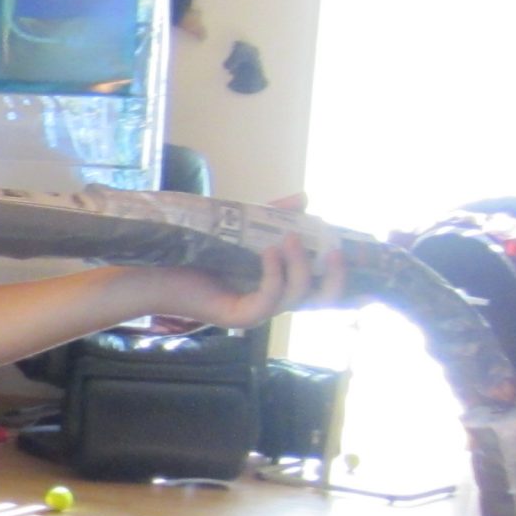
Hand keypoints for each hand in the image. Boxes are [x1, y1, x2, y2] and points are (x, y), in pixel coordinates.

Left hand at [149, 229, 346, 329]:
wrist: (154, 269)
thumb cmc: (195, 251)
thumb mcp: (240, 227)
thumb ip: (272, 216)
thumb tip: (305, 199)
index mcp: (280, 283)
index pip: (324, 287)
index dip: (348, 278)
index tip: (361, 256)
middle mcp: (273, 301)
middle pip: (323, 300)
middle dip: (337, 277)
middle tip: (336, 250)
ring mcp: (257, 311)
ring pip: (297, 297)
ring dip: (300, 266)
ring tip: (288, 238)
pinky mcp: (238, 316)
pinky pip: (268, 301)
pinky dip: (274, 276)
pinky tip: (269, 252)